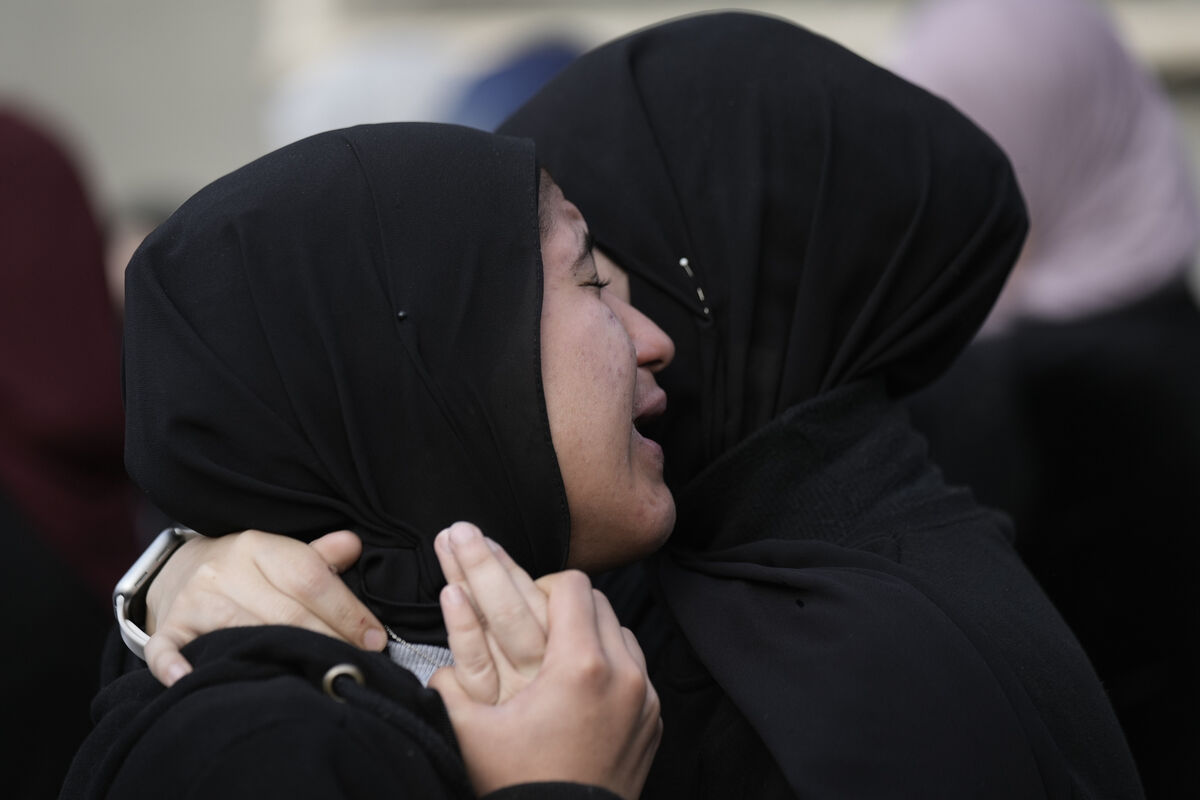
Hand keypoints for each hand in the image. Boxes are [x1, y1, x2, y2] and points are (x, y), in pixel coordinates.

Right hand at [144, 529, 384, 686]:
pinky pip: (165, 647)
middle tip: (354, 665)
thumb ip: (319, 556)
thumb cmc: (246, 570)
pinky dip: (174, 664)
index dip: (347, 611)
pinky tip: (189, 677)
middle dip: (326, 640)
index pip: (311, 578)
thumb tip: (355, 545)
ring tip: (315, 679)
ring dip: (280, 657)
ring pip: (242, 631)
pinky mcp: (170, 626)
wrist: (179, 571)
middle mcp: (225, 569)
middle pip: (285, 611)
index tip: (374, 640)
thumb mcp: (280, 554)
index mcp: (259, 546)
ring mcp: (194, 599)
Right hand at [430, 563, 660, 799]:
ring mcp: (645, 698)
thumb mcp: (471, 731)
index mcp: (580, 666)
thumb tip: (436, 640)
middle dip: (567, 606)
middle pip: (600, 603)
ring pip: (622, 634)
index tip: (525, 603)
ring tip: (560, 654)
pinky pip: (637, 670)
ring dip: (593, 633)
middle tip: (539, 625)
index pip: (572, 586)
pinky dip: (614, 666)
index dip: (543, 585)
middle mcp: (623, 674)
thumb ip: (450, 678)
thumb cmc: (517, 785)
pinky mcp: (654, 720)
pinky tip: (584, 688)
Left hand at [432, 522, 548, 702]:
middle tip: (461, 529)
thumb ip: (549, 628)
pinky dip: (464, 629)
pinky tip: (451, 595)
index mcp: (566, 652)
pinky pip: (476, 667)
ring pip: (497, 624)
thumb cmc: (559, 719)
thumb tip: (527, 586)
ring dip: (475, 578)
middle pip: (516, 604)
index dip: (511, 569)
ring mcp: (518, 689)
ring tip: (452, 543)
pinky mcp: (490, 715)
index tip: (488, 542)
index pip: (543, 599)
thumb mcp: (568, 669)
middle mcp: (545, 667)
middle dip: (486, 562)